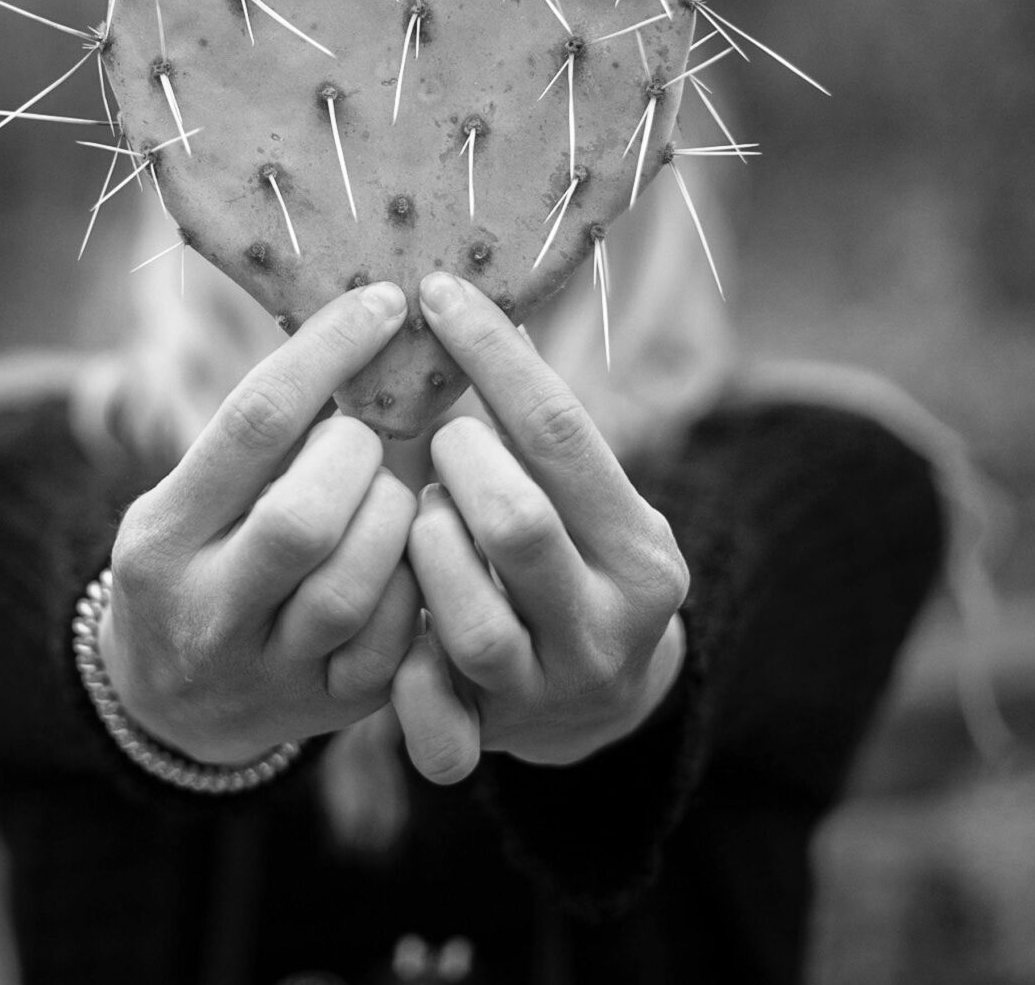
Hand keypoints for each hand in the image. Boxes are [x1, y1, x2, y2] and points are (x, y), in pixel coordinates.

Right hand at [102, 281, 422, 764]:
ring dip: (394, 518)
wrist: (169, 707)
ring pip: (356, 586)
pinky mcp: (330, 708)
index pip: (253, 425)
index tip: (383, 304)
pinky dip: (418, 581)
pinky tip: (410, 551)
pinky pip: (396, 640)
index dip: (329, 354)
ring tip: (388, 494)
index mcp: (162, 538)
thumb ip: (256, 440)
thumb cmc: (196, 563)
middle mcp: (206, 612)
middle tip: (365, 440)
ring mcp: (269, 671)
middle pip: (303, 520)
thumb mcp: (186, 499)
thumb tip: (358, 327)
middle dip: (357, 458)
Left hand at [391, 272, 689, 783]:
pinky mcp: (493, 740)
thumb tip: (454, 301)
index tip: (435, 294)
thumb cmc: (571, 555)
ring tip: (419, 516)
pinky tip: (392, 621)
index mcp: (642, 551)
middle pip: (517, 525)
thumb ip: (535, 436)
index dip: (492, 357)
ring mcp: (552, 690)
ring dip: (424, 551)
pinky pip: (435, 717)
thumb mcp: (586, 500)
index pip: (561, 434)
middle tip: (436, 438)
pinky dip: (403, 671)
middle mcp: (609, 626)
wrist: (598, 701)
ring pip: (468, 620)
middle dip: (457, 464)